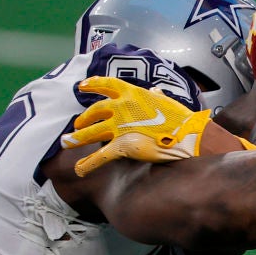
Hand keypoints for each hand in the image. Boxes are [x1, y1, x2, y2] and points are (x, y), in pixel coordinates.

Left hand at [61, 76, 211, 175]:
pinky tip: (80, 169)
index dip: (93, 84)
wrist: (188, 136)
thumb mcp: (168, 101)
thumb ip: (157, 96)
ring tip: (67, 142)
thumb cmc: (182, 119)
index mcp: (133, 94)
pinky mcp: (122, 146)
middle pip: (94, 111)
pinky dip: (88, 164)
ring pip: (91, 133)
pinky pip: (100, 157)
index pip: (107, 85)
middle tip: (78, 124)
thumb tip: (154, 91)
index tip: (82, 86)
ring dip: (78, 138)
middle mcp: (122, 108)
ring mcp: (120, 127)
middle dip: (84, 118)